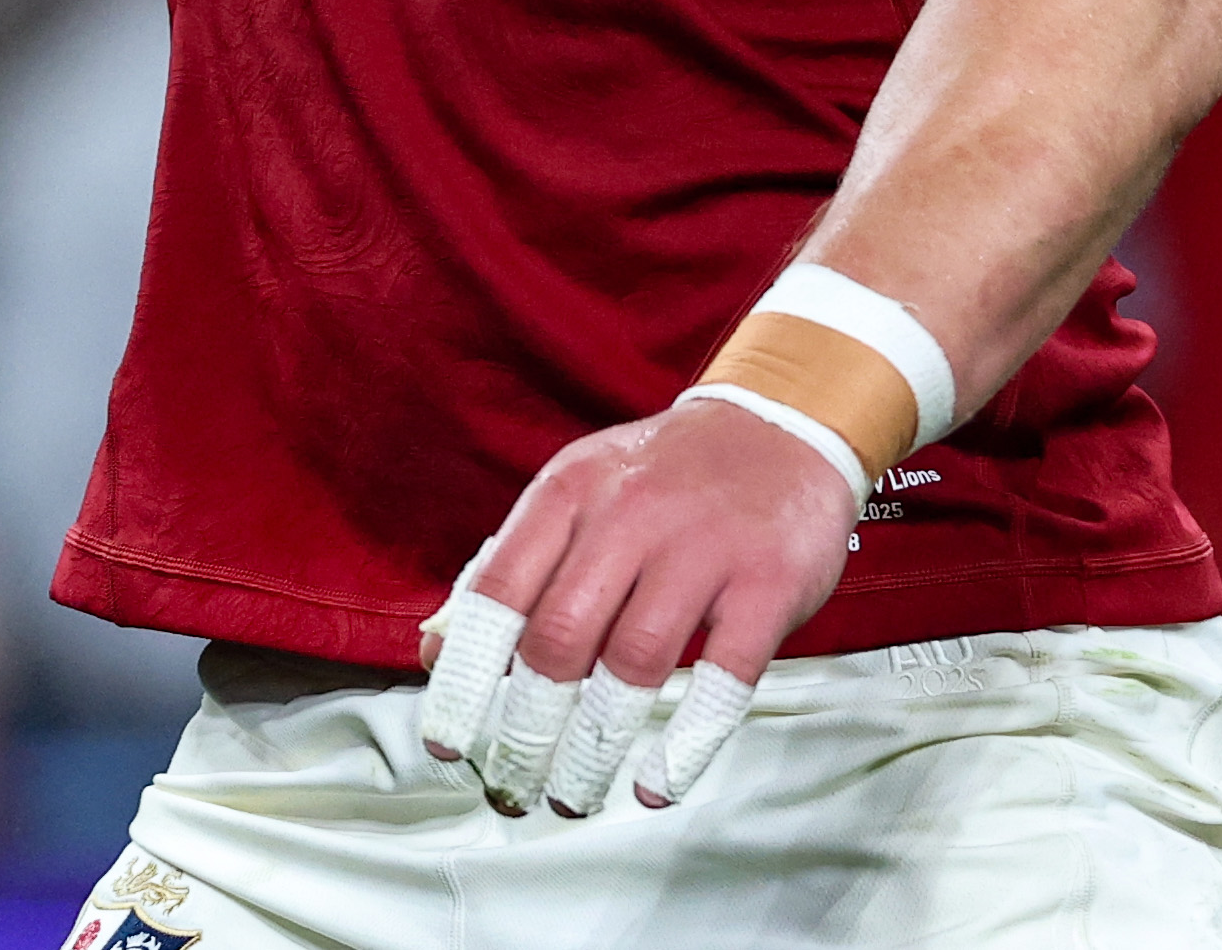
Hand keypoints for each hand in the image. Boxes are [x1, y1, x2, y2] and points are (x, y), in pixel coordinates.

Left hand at [417, 394, 854, 817]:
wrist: (781, 427)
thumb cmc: (663, 479)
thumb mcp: (578, 492)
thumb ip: (514, 566)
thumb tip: (441, 652)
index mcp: (570, 492)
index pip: (500, 592)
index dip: (466, 675)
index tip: (445, 741)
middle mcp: (630, 514)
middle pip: (561, 637)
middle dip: (528, 727)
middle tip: (515, 785)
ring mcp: (703, 548)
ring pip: (634, 662)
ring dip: (595, 745)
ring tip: (572, 795)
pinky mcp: (768, 582)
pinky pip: (723, 676)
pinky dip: (687, 742)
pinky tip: (657, 784)